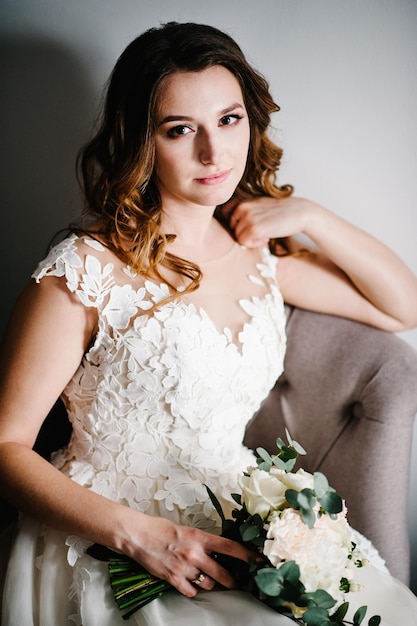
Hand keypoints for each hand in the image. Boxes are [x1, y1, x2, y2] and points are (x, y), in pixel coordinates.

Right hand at [121, 514, 255, 597]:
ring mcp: (185, 568)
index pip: (231, 547)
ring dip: (210, 583)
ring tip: (204, 576)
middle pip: (223, 574)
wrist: (138, 535)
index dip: (247, 556)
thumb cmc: (160, 529)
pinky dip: (193, 589)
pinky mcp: (173, 579)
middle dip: (232, 581)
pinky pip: (192, 591)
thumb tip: (217, 550)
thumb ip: (202, 541)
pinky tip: (189, 581)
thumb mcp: (186, 529)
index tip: (259, 561)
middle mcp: (195, 553)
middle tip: (236, 582)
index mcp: (200, 537)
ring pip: (208, 584)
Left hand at [223, 196, 311, 247]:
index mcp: (243, 201)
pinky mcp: (254, 228)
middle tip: (260, 231)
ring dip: (250, 239)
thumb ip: (245, 213)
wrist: (300, 212)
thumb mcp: (259, 206)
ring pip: (237, 236)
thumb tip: (232, 226)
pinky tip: (267, 238)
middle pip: (232, 229)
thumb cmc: (280, 212)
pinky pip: (244, 242)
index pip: (226, 218)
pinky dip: (254, 244)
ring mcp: (248, 218)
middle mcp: (242, 207)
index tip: (251, 226)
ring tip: (265, 234)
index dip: (237, 225)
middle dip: (244, 233)